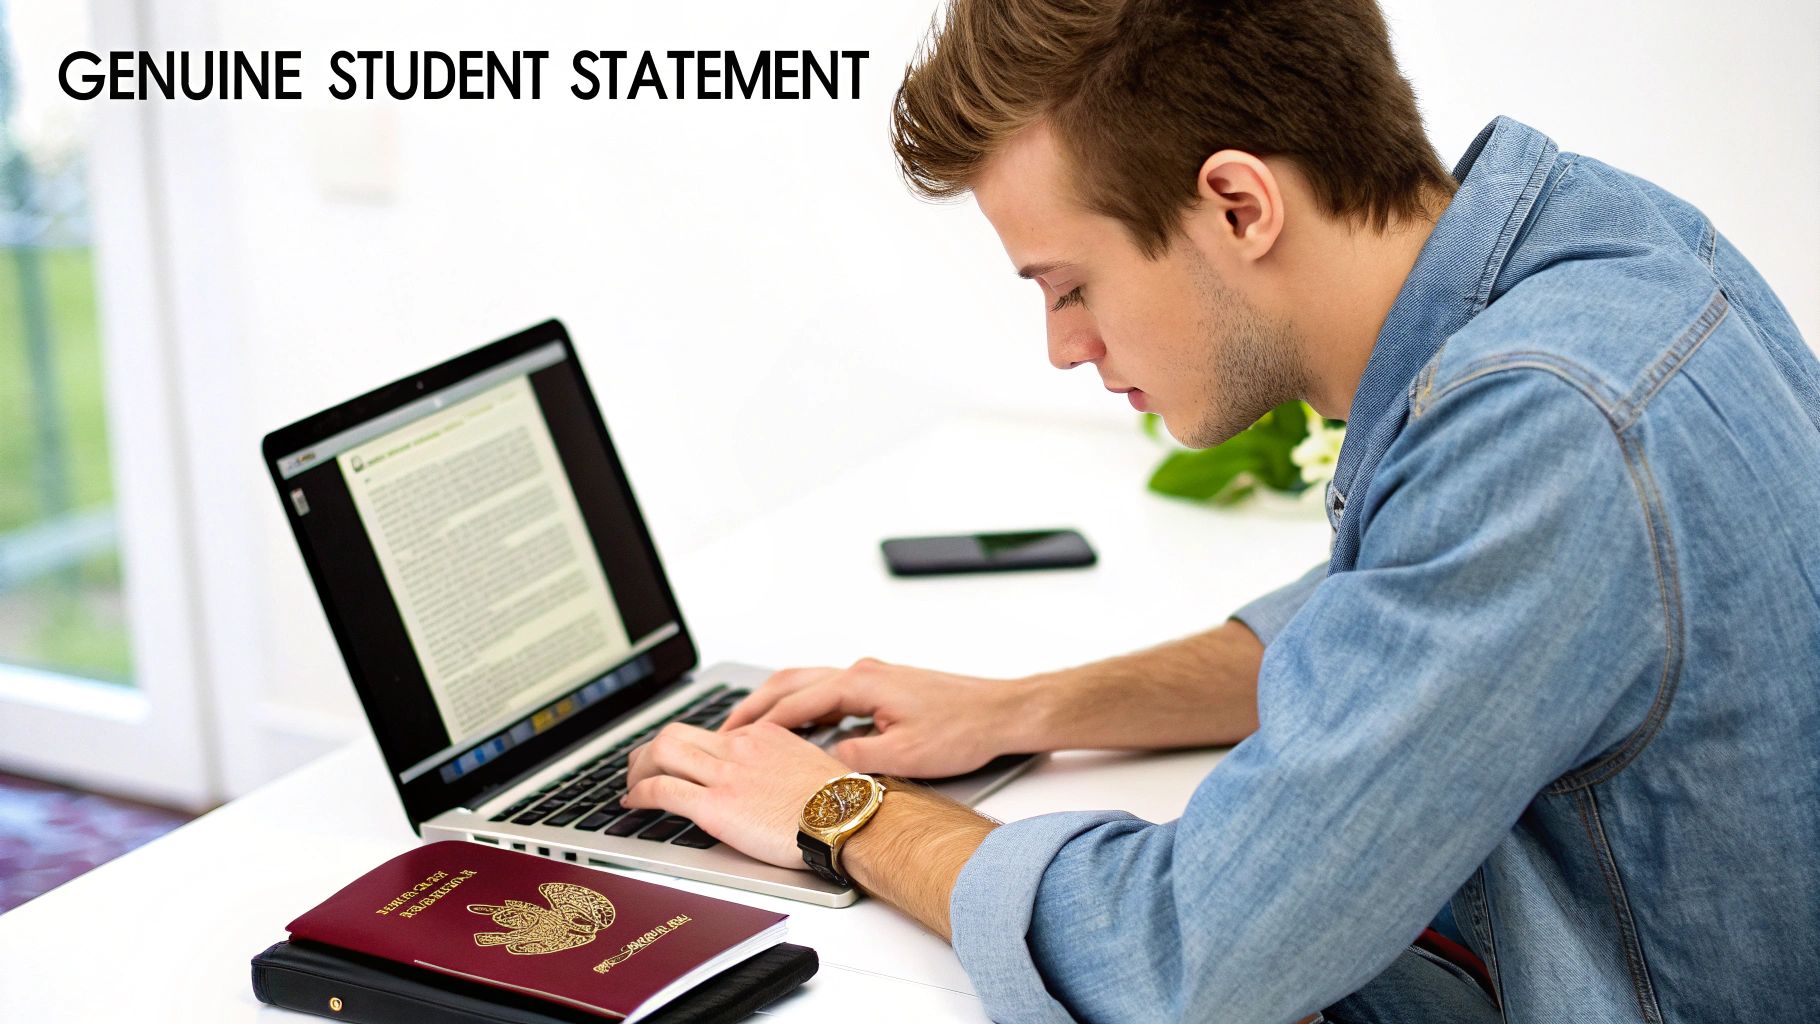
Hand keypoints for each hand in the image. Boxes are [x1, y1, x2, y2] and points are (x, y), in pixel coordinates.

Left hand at [622, 721, 849, 868]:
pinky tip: (632, 803)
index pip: (709, 734)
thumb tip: (770, 778)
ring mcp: (725, 774)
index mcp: (762, 736)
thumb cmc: (840, 801)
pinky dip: (639, 794)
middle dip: (648, 751)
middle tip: (639, 769)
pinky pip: (662, 790)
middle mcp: (739, 747)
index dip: (686, 749)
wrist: (848, 818)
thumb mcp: (809, 765)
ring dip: (636, 769)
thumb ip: (781, 764)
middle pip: (675, 733)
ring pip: (661, 752)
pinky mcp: (716, 806)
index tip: (680, 763)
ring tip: (630, 786)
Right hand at [720, 658, 1023, 777]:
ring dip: (776, 702)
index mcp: (859, 683)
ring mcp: (871, 676)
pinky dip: (802, 704)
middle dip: (753, 706)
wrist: (1000, 713)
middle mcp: (861, 672)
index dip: (757, 725)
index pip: (792, 704)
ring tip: (749, 726)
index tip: (729, 742)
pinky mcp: (882, 685)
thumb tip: (821, 768)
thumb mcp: (903, 755)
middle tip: (723, 730)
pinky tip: (798, 724)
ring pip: (808, 683)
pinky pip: (828, 690)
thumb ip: (855, 760)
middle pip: (790, 683)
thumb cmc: (962, 729)